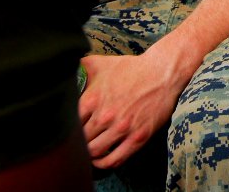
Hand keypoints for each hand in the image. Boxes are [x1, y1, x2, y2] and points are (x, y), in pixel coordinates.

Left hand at [78, 46, 195, 168]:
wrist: (162, 73)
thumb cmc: (132, 68)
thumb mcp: (102, 63)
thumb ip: (81, 66)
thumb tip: (66, 67)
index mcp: (92, 99)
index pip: (68, 124)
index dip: (66, 128)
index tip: (69, 128)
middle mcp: (105, 116)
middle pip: (80, 140)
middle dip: (78, 141)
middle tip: (79, 140)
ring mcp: (122, 128)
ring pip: (94, 152)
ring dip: (89, 154)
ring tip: (88, 150)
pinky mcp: (138, 137)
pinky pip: (115, 160)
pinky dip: (103, 164)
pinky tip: (100, 160)